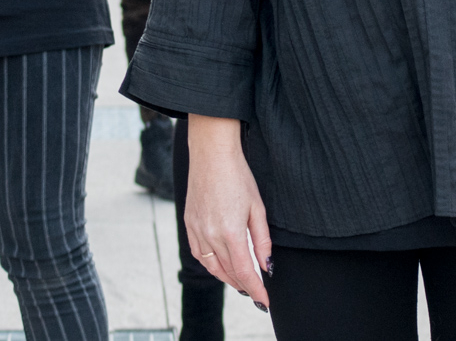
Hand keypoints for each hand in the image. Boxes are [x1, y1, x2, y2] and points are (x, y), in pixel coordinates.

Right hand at [186, 115, 272, 310]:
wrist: (211, 154)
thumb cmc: (238, 176)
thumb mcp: (258, 208)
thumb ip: (262, 240)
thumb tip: (267, 265)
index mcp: (230, 232)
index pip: (244, 271)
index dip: (255, 289)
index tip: (265, 301)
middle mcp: (210, 235)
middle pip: (227, 272)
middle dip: (243, 285)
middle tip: (257, 293)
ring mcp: (196, 230)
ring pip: (212, 266)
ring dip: (226, 277)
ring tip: (241, 282)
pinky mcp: (188, 223)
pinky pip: (199, 253)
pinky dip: (211, 264)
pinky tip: (220, 265)